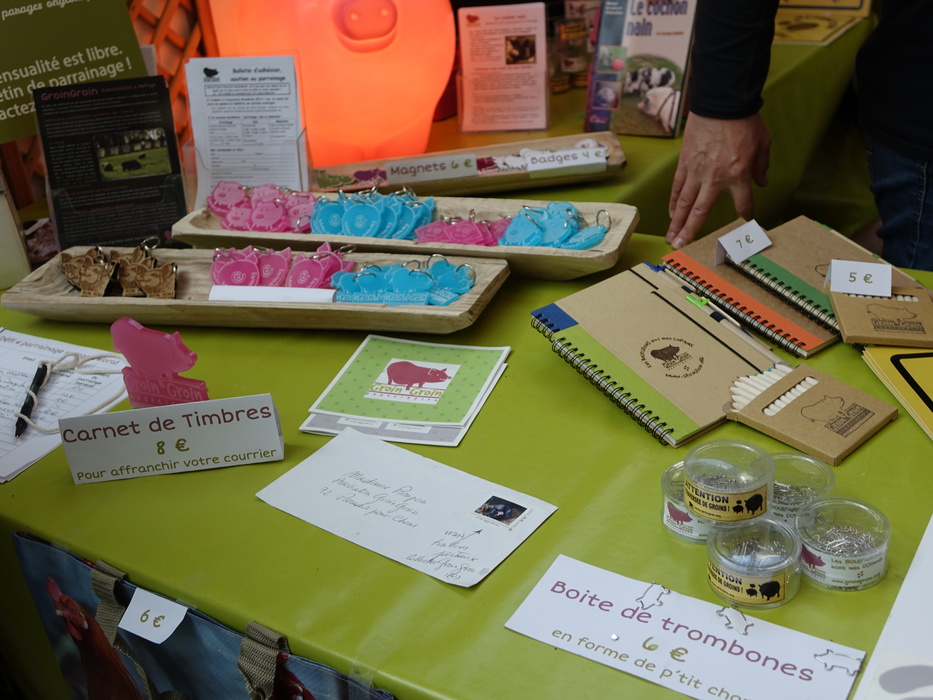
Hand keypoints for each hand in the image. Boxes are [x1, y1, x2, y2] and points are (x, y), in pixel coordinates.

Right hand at [667, 112, 770, 248]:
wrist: (721, 102)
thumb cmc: (744, 121)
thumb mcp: (763, 143)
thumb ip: (762, 166)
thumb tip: (761, 182)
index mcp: (738, 175)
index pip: (744, 204)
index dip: (746, 215)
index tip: (746, 224)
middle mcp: (715, 178)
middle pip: (700, 211)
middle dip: (691, 232)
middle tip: (682, 247)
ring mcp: (697, 171)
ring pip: (684, 203)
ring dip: (677, 223)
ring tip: (672, 238)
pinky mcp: (685, 163)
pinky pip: (677, 186)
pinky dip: (673, 201)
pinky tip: (671, 214)